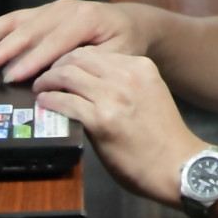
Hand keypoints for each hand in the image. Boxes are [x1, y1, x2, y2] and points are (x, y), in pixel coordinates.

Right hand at [0, 0, 148, 81]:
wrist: (130, 23)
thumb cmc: (125, 43)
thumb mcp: (119, 56)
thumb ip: (92, 63)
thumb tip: (63, 75)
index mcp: (86, 19)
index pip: (52, 43)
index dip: (31, 61)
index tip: (11, 77)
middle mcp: (66, 8)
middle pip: (28, 31)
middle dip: (2, 50)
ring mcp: (52, 8)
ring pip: (16, 22)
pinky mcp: (44, 11)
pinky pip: (15, 19)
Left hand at [34, 49, 201, 207]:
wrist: (176, 165)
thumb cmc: (163, 136)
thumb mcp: (150, 94)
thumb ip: (124, 84)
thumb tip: (90, 85)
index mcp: (141, 66)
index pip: (96, 51)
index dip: (73, 58)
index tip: (61, 66)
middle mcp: (127, 75)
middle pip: (79, 58)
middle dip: (57, 65)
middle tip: (45, 76)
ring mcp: (113, 97)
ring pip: (68, 75)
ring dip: (48, 80)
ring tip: (40, 87)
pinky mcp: (101, 120)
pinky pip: (65, 102)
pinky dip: (49, 101)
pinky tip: (45, 103)